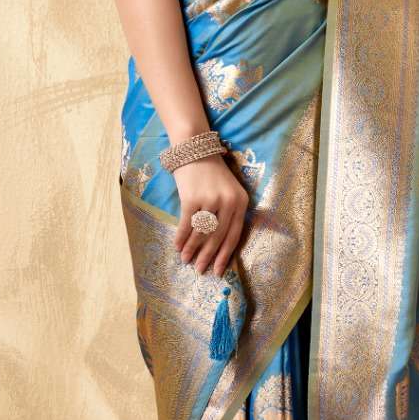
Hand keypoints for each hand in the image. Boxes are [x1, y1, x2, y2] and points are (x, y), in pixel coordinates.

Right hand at [172, 154, 249, 274]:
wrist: (195, 149)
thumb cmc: (212, 173)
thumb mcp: (228, 191)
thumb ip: (228, 214)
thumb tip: (217, 245)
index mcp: (240, 202)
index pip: (234, 235)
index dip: (225, 255)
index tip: (218, 270)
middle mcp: (227, 202)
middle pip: (217, 237)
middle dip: (207, 256)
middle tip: (200, 270)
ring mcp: (209, 200)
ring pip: (200, 233)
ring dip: (192, 249)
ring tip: (186, 260)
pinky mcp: (191, 198)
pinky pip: (185, 224)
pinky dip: (181, 237)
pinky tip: (177, 246)